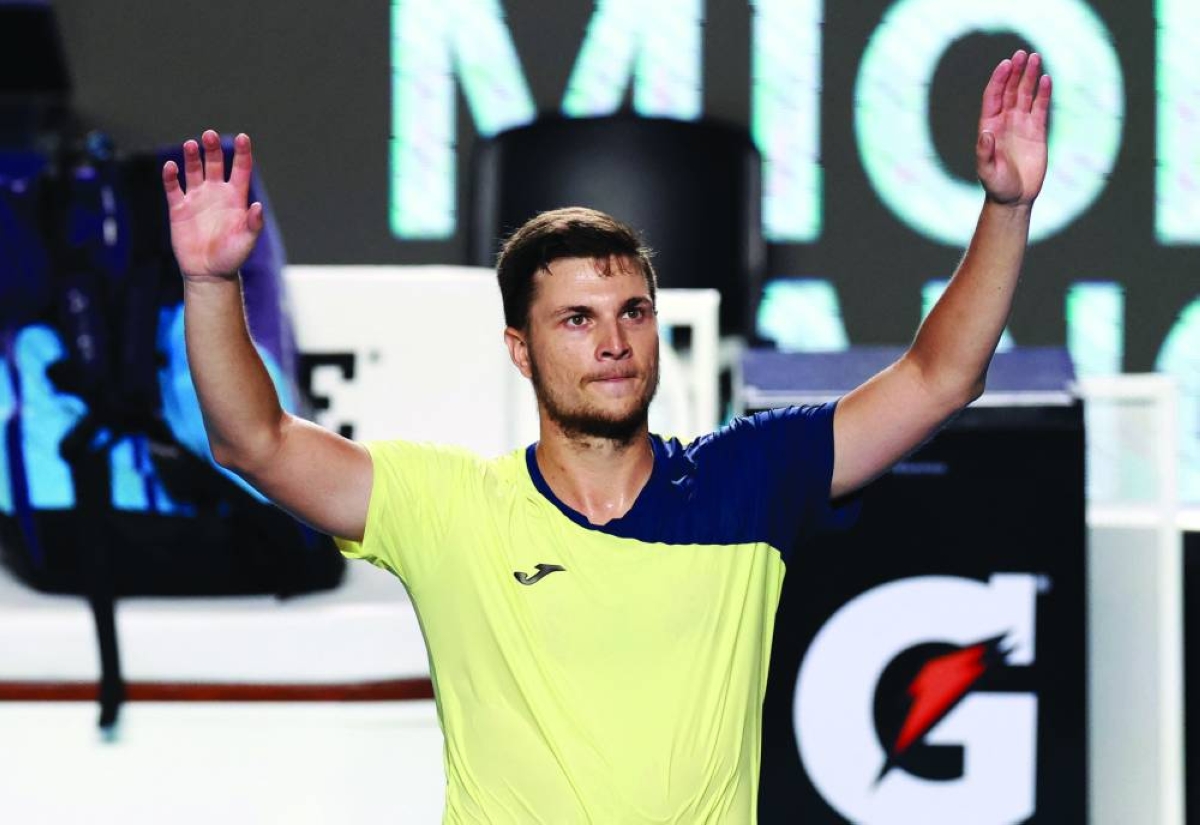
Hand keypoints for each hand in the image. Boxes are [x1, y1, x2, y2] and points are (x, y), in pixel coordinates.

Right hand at [162, 130, 263, 279]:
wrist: (208, 273)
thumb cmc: (232, 257)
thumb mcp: (247, 241)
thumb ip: (253, 224)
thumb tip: (258, 206)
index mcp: (236, 198)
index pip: (240, 169)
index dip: (242, 153)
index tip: (243, 137)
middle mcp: (216, 193)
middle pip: (215, 163)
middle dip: (212, 148)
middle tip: (209, 135)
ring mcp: (197, 198)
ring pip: (194, 170)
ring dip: (192, 157)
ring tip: (191, 145)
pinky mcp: (179, 208)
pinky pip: (173, 188)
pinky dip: (170, 176)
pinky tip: (170, 166)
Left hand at [976, 50, 1050, 206]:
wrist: (1015, 197)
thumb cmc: (997, 185)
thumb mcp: (987, 171)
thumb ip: (985, 153)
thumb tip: (986, 134)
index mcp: (989, 126)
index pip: (993, 96)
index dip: (998, 79)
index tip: (1006, 64)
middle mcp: (1004, 121)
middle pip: (1009, 90)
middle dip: (1015, 72)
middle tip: (1022, 53)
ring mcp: (1021, 124)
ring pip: (1025, 94)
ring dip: (1029, 77)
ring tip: (1035, 58)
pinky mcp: (1037, 131)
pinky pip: (1040, 107)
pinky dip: (1043, 93)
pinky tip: (1047, 79)